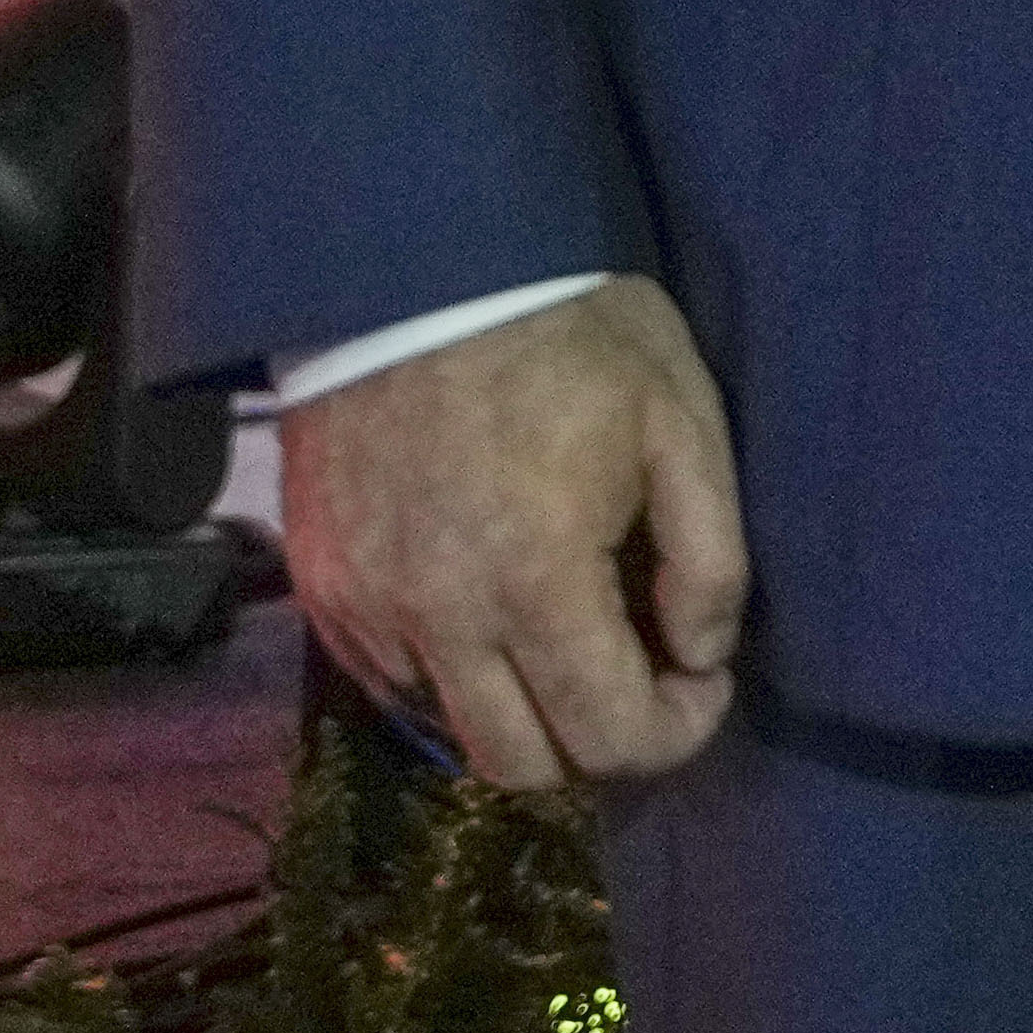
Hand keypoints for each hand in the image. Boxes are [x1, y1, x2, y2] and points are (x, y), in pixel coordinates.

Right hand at [279, 277, 748, 789]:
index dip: (677, 731)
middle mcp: (440, 618)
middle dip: (597, 741)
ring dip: (519, 710)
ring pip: (451, 732)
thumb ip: (709, 556)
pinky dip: (449, 674)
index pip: (611, 737)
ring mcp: (367, 607)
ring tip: (560, 634)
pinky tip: (486, 606)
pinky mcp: (323, 587)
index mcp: (536, 580)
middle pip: (524, 768)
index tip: (701, 679)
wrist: (420, 264)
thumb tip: (701, 656)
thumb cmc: (569, 332)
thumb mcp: (679, 419)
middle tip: (633, 669)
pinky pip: (390, 681)